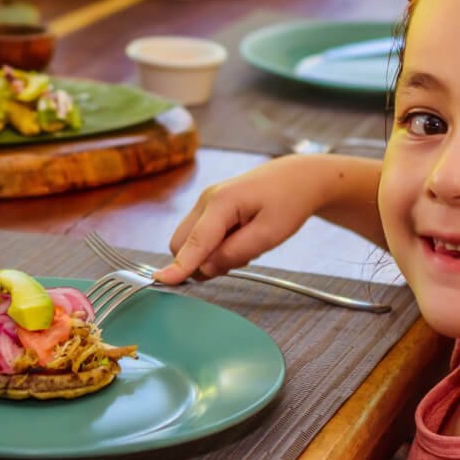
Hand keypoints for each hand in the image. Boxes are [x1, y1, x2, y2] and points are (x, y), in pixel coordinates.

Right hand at [153, 154, 384, 284]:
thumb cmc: (289, 201)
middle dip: (201, 262)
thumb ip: (235, 253)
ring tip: (245, 244)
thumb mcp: (270, 234)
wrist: (297, 178)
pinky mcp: (209, 208)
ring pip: (190, 242)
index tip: (162, 281)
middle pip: (182, 243)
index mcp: (222, 202)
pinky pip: (200, 236)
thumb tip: (205, 269)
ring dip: (210, 255)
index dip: (180, 265)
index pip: (196, 242)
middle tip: (239, 259)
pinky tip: (240, 238)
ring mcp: (206, 202)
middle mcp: (206, 200)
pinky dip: (215, 246)